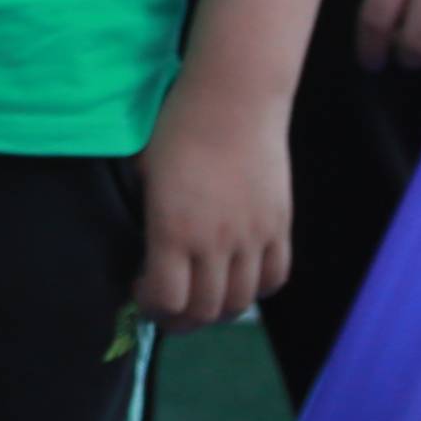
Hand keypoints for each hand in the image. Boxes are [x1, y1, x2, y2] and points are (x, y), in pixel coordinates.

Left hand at [134, 83, 294, 326]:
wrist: (232, 101)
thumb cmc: (176, 129)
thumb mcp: (142, 173)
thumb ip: (145, 216)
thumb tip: (143, 246)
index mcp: (173, 231)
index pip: (167, 299)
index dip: (151, 308)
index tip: (140, 292)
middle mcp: (216, 243)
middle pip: (206, 310)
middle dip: (182, 318)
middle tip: (168, 308)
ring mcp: (253, 238)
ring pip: (242, 301)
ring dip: (218, 310)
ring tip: (202, 297)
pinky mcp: (280, 227)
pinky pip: (275, 277)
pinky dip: (256, 290)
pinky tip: (238, 279)